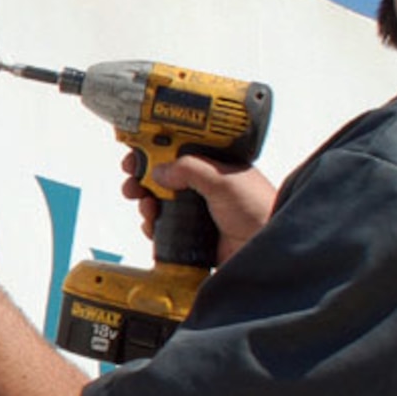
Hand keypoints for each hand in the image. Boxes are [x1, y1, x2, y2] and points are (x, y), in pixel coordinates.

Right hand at [121, 150, 275, 264]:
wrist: (264, 248)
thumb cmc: (259, 210)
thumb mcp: (223, 180)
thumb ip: (190, 169)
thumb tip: (160, 169)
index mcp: (213, 165)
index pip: (178, 149)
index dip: (156, 147)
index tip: (137, 148)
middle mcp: (203, 186)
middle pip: (162, 175)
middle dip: (143, 175)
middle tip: (132, 177)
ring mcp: (196, 210)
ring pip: (159, 201)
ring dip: (145, 201)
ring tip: (146, 204)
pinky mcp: (190, 234)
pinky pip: (162, 227)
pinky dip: (152, 225)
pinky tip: (153, 223)